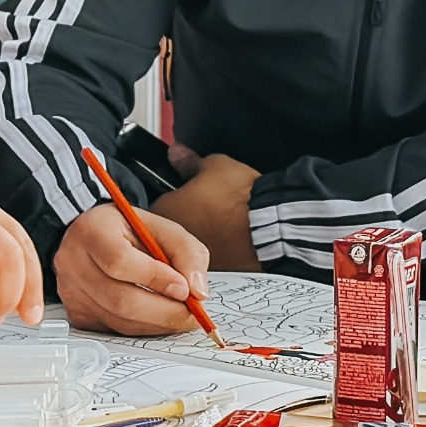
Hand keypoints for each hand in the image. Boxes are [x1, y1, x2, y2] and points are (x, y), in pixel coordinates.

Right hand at [55, 203, 210, 334]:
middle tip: (193, 315)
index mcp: (92, 231)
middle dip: (164, 312)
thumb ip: (186, 252)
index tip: (185, 290)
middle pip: (120, 299)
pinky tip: (158, 317)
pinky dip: (144, 327)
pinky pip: (116, 330)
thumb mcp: (160, 228)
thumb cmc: (128, 232)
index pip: (120, 261)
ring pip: (120, 321)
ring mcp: (71, 292)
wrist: (93, 238)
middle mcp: (73, 263)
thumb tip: (198, 292)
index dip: (156, 279)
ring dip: (157, 323)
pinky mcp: (77, 315)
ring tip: (180, 315)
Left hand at [151, 153, 261, 272]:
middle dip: (185, 221)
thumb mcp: (213, 165)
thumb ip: (188, 161)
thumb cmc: (240, 195)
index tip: (188, 194)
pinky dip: (218, 252)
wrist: (269, 222)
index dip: (173, 198)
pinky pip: (212, 261)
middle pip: (170, 232)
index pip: (156, 205)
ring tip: (222, 225)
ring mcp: (194, 259)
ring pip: (189, 251)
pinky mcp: (216, 273)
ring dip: (201, 239)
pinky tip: (232, 240)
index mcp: (166, 211)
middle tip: (205, 209)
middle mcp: (174, 241)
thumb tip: (177, 153)